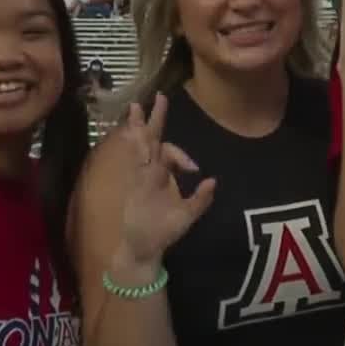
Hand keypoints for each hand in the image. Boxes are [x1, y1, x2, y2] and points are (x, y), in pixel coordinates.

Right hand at [115, 96, 215, 265]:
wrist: (143, 249)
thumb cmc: (164, 232)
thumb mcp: (187, 216)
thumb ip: (200, 200)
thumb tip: (213, 180)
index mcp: (163, 176)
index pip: (170, 153)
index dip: (181, 155)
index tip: (194, 169)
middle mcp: (150, 173)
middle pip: (152, 140)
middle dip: (155, 119)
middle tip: (159, 96)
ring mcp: (140, 178)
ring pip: (140, 147)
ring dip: (139, 128)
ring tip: (137, 107)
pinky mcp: (133, 187)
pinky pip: (134, 164)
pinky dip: (133, 149)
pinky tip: (132, 134)